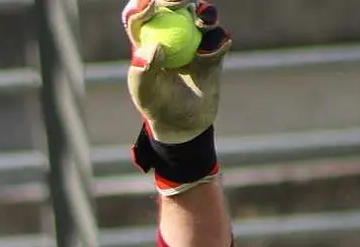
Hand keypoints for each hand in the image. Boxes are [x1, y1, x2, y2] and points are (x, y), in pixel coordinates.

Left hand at [122, 0, 231, 144]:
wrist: (182, 121)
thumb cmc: (156, 103)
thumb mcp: (143, 91)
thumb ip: (143, 71)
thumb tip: (156, 48)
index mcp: (146, 37)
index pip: (141, 15)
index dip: (143, 5)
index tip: (149, 4)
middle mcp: (171, 31)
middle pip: (174, 6)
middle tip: (178, 3)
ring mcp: (194, 38)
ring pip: (201, 15)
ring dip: (204, 14)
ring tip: (202, 22)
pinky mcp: (214, 49)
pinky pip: (219, 38)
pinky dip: (217, 40)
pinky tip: (210, 52)